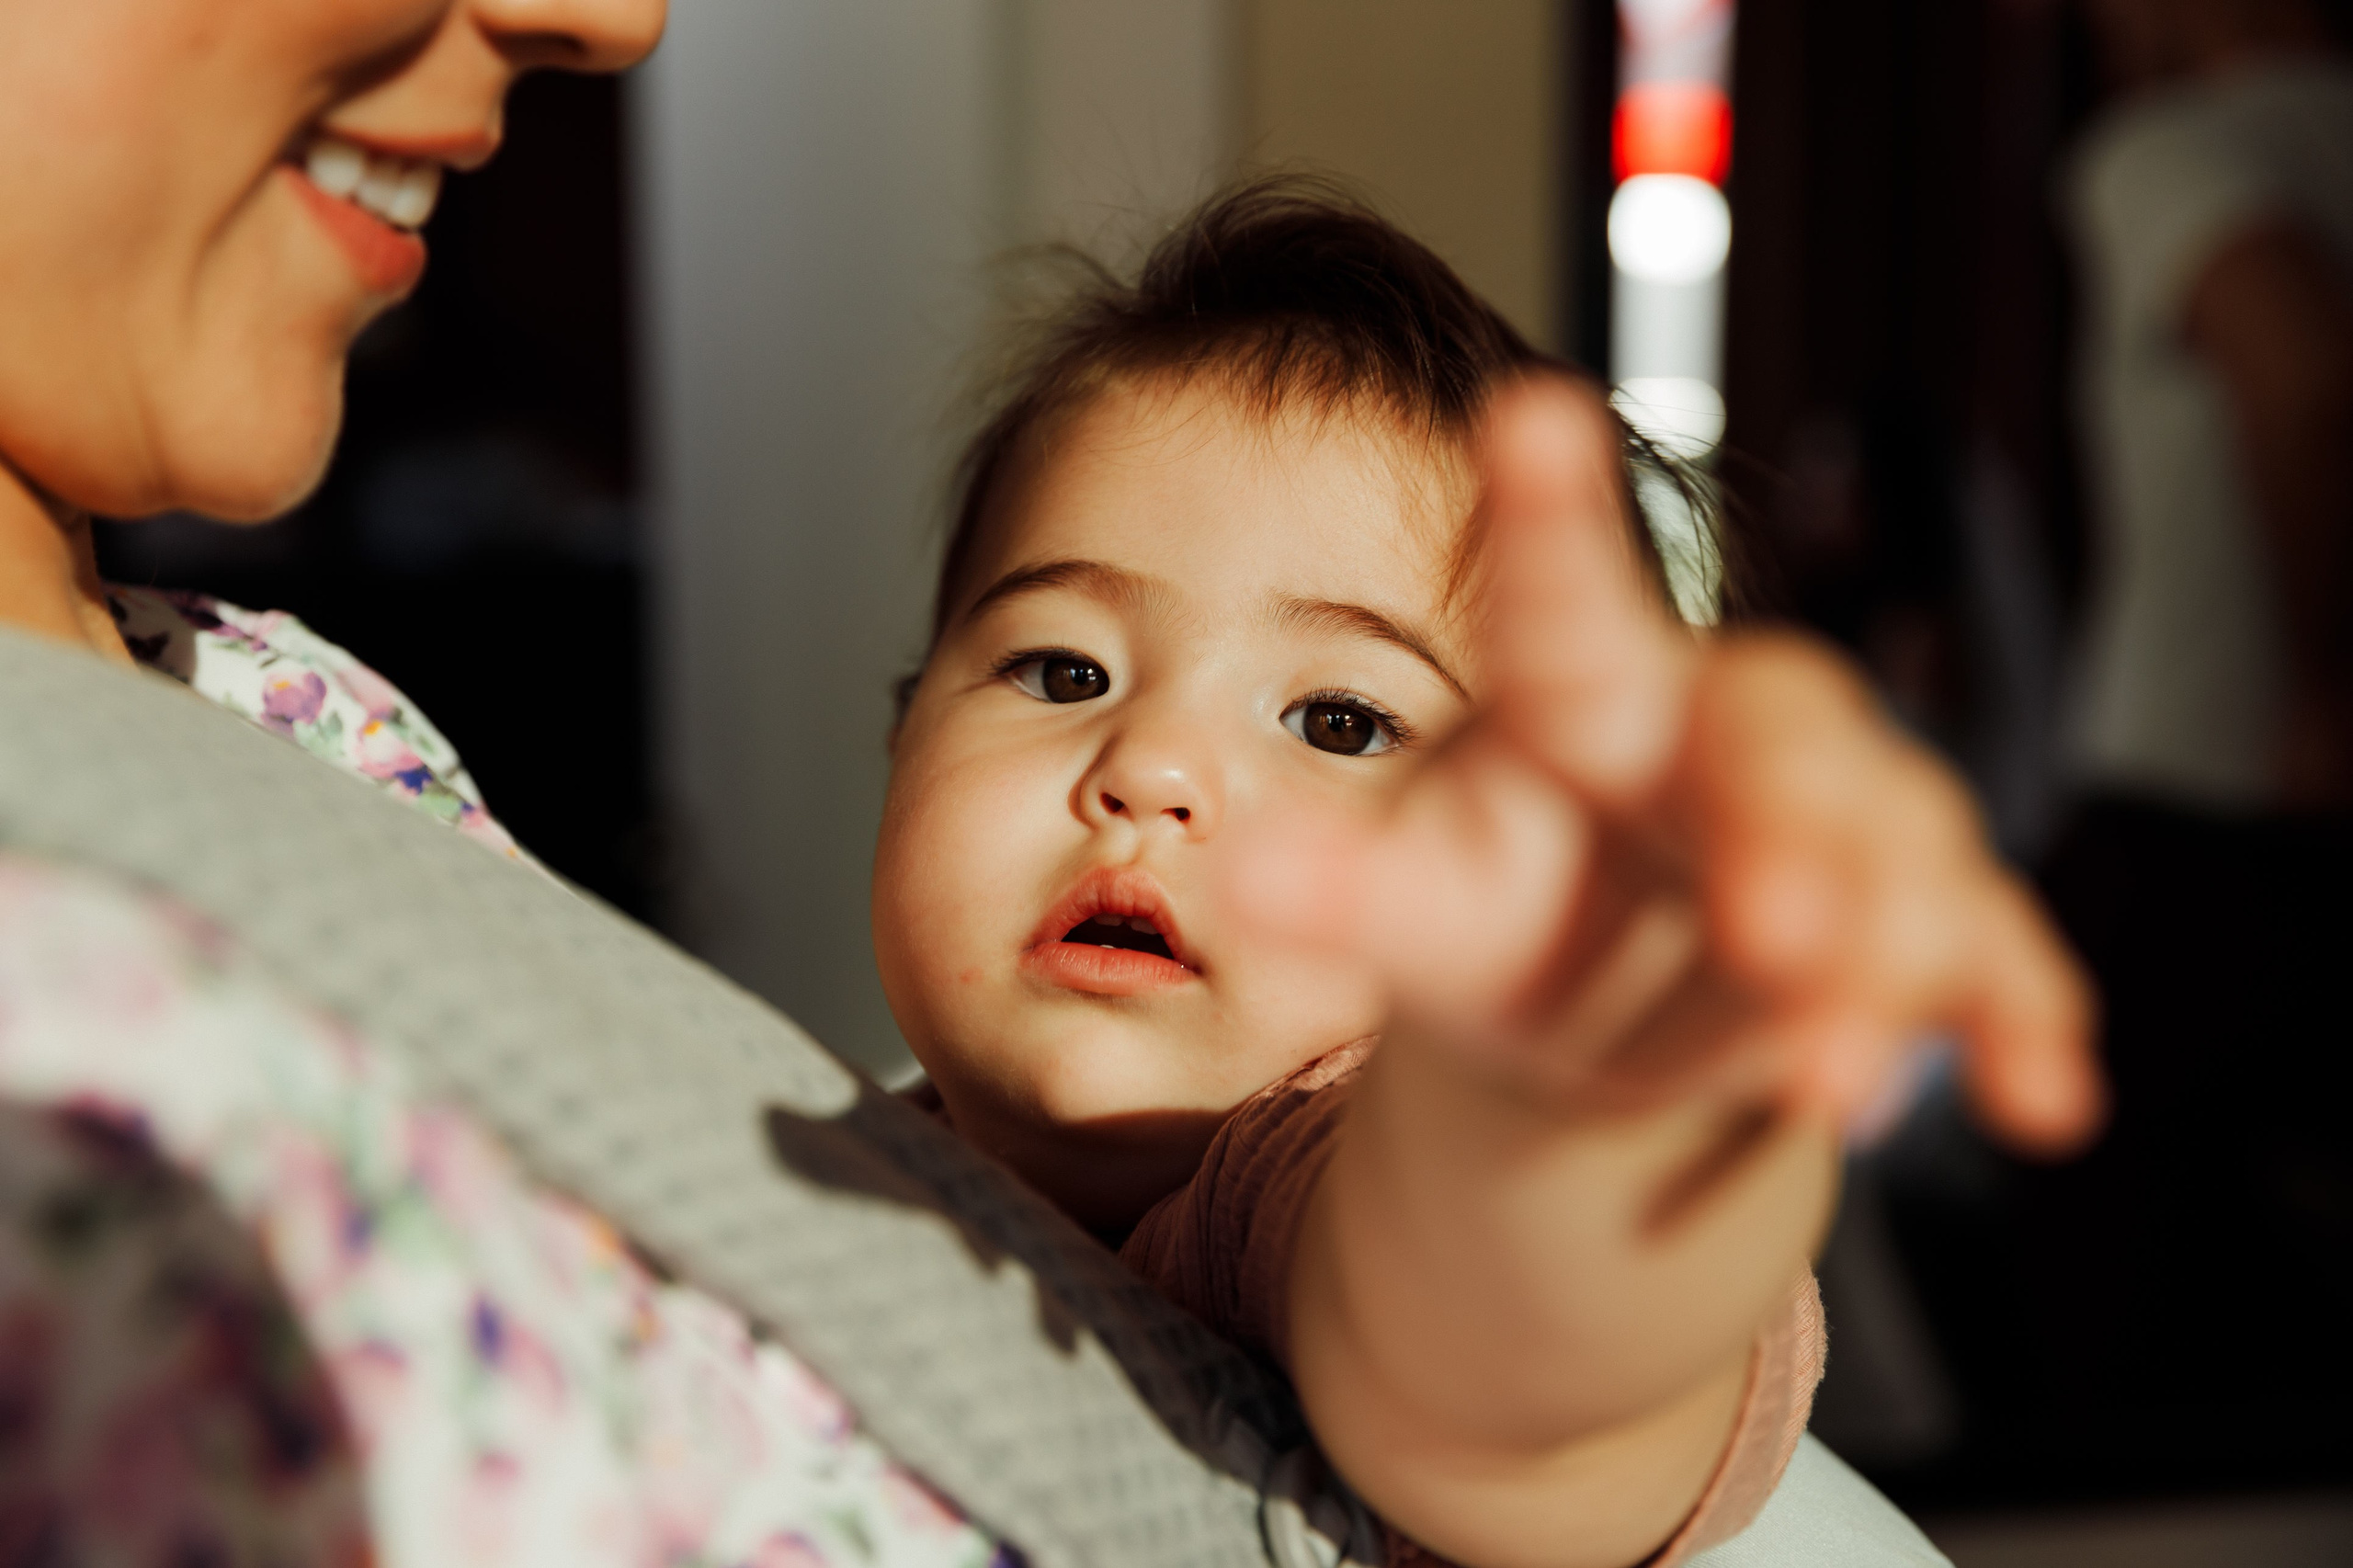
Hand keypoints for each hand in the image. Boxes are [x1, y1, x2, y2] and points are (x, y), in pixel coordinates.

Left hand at [1228, 379, 2102, 1154]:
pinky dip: (2016, 1022)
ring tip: (1832, 1082)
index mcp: (1586, 700)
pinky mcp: (1919, 928)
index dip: (1547, 511)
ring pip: (1898, 844)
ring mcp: (1840, 826)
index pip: (1563, 598)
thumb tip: (1236, 868)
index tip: (1522, 412)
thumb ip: (1338, 886)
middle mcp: (1725, 740)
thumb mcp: (1415, 907)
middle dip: (1787, 827)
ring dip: (1888, 952)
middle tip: (1767, 925)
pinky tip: (2041, 1099)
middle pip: (1777, 735)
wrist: (1603, 1006)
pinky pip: (1989, 956)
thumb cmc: (1506, 918)